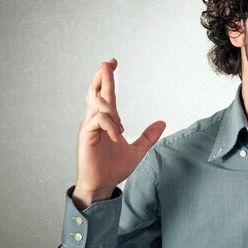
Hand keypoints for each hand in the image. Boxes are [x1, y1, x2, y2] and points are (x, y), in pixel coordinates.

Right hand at [73, 59, 165, 209]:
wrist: (103, 185)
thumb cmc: (114, 168)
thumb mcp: (137, 150)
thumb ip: (148, 136)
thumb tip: (162, 122)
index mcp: (106, 121)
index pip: (105, 94)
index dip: (107, 78)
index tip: (112, 63)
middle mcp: (95, 120)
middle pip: (95, 92)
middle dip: (101, 76)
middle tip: (107, 63)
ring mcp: (89, 127)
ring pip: (99, 105)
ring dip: (113, 112)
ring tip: (121, 129)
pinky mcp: (86, 136)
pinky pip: (97, 120)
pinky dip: (110, 125)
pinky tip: (117, 136)